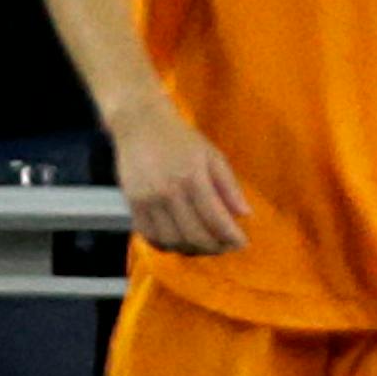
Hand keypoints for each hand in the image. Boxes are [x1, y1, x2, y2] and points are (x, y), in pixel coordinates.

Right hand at [108, 99, 250, 254]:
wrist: (140, 125)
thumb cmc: (181, 139)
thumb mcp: (213, 156)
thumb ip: (229, 186)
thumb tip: (245, 214)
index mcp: (192, 177)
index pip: (215, 218)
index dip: (231, 236)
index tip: (242, 243)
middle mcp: (168, 192)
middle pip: (193, 234)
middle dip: (214, 247)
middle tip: (227, 248)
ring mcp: (147, 201)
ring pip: (171, 240)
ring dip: (192, 250)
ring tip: (207, 247)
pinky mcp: (131, 205)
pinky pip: (149, 236)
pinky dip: (167, 245)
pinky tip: (181, 242)